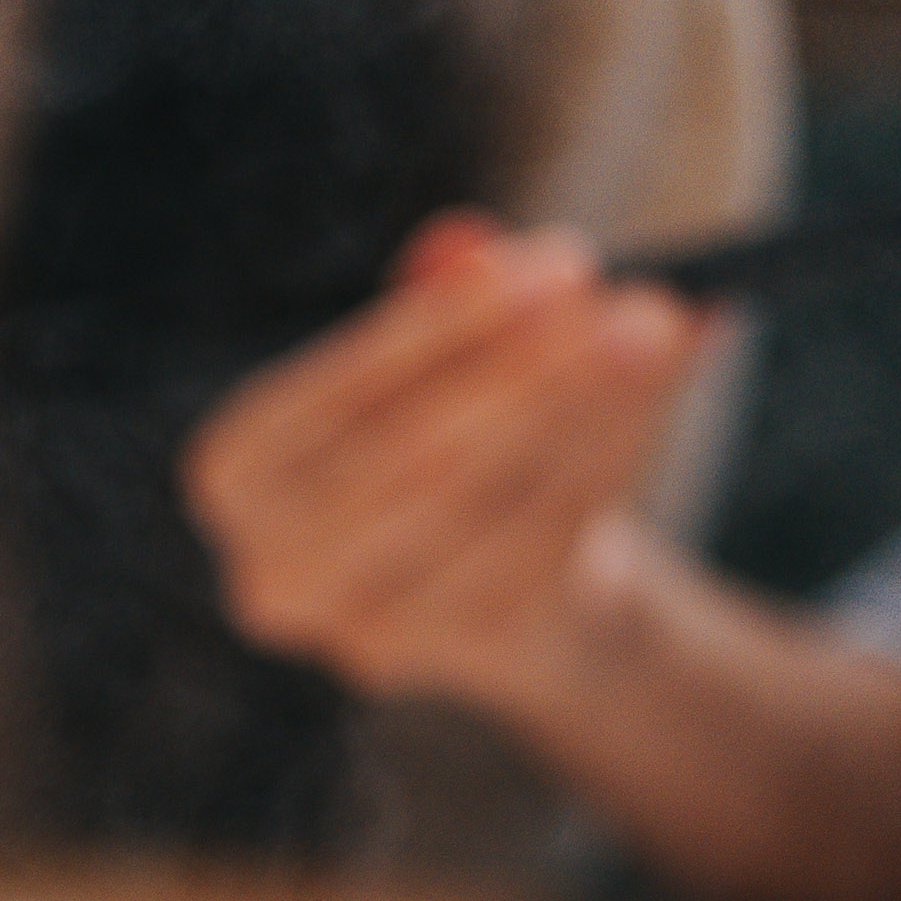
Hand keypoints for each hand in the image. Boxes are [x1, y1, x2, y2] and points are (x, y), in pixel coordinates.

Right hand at [185, 214, 715, 728]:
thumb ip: (439, 299)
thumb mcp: (438, 358)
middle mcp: (273, 571)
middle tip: (634, 298)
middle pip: (407, 462)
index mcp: (234, 477)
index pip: (317, 401)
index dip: (429, 331)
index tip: (547, 264)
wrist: (510, 595)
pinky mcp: (458, 656)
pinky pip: (543, 547)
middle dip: (527, 370)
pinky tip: (661, 391)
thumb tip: (462, 244)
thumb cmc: (449, 439)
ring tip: (667, 327)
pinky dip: (608, 457)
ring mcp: (359, 631)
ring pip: (488, 506)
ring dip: (587, 408)